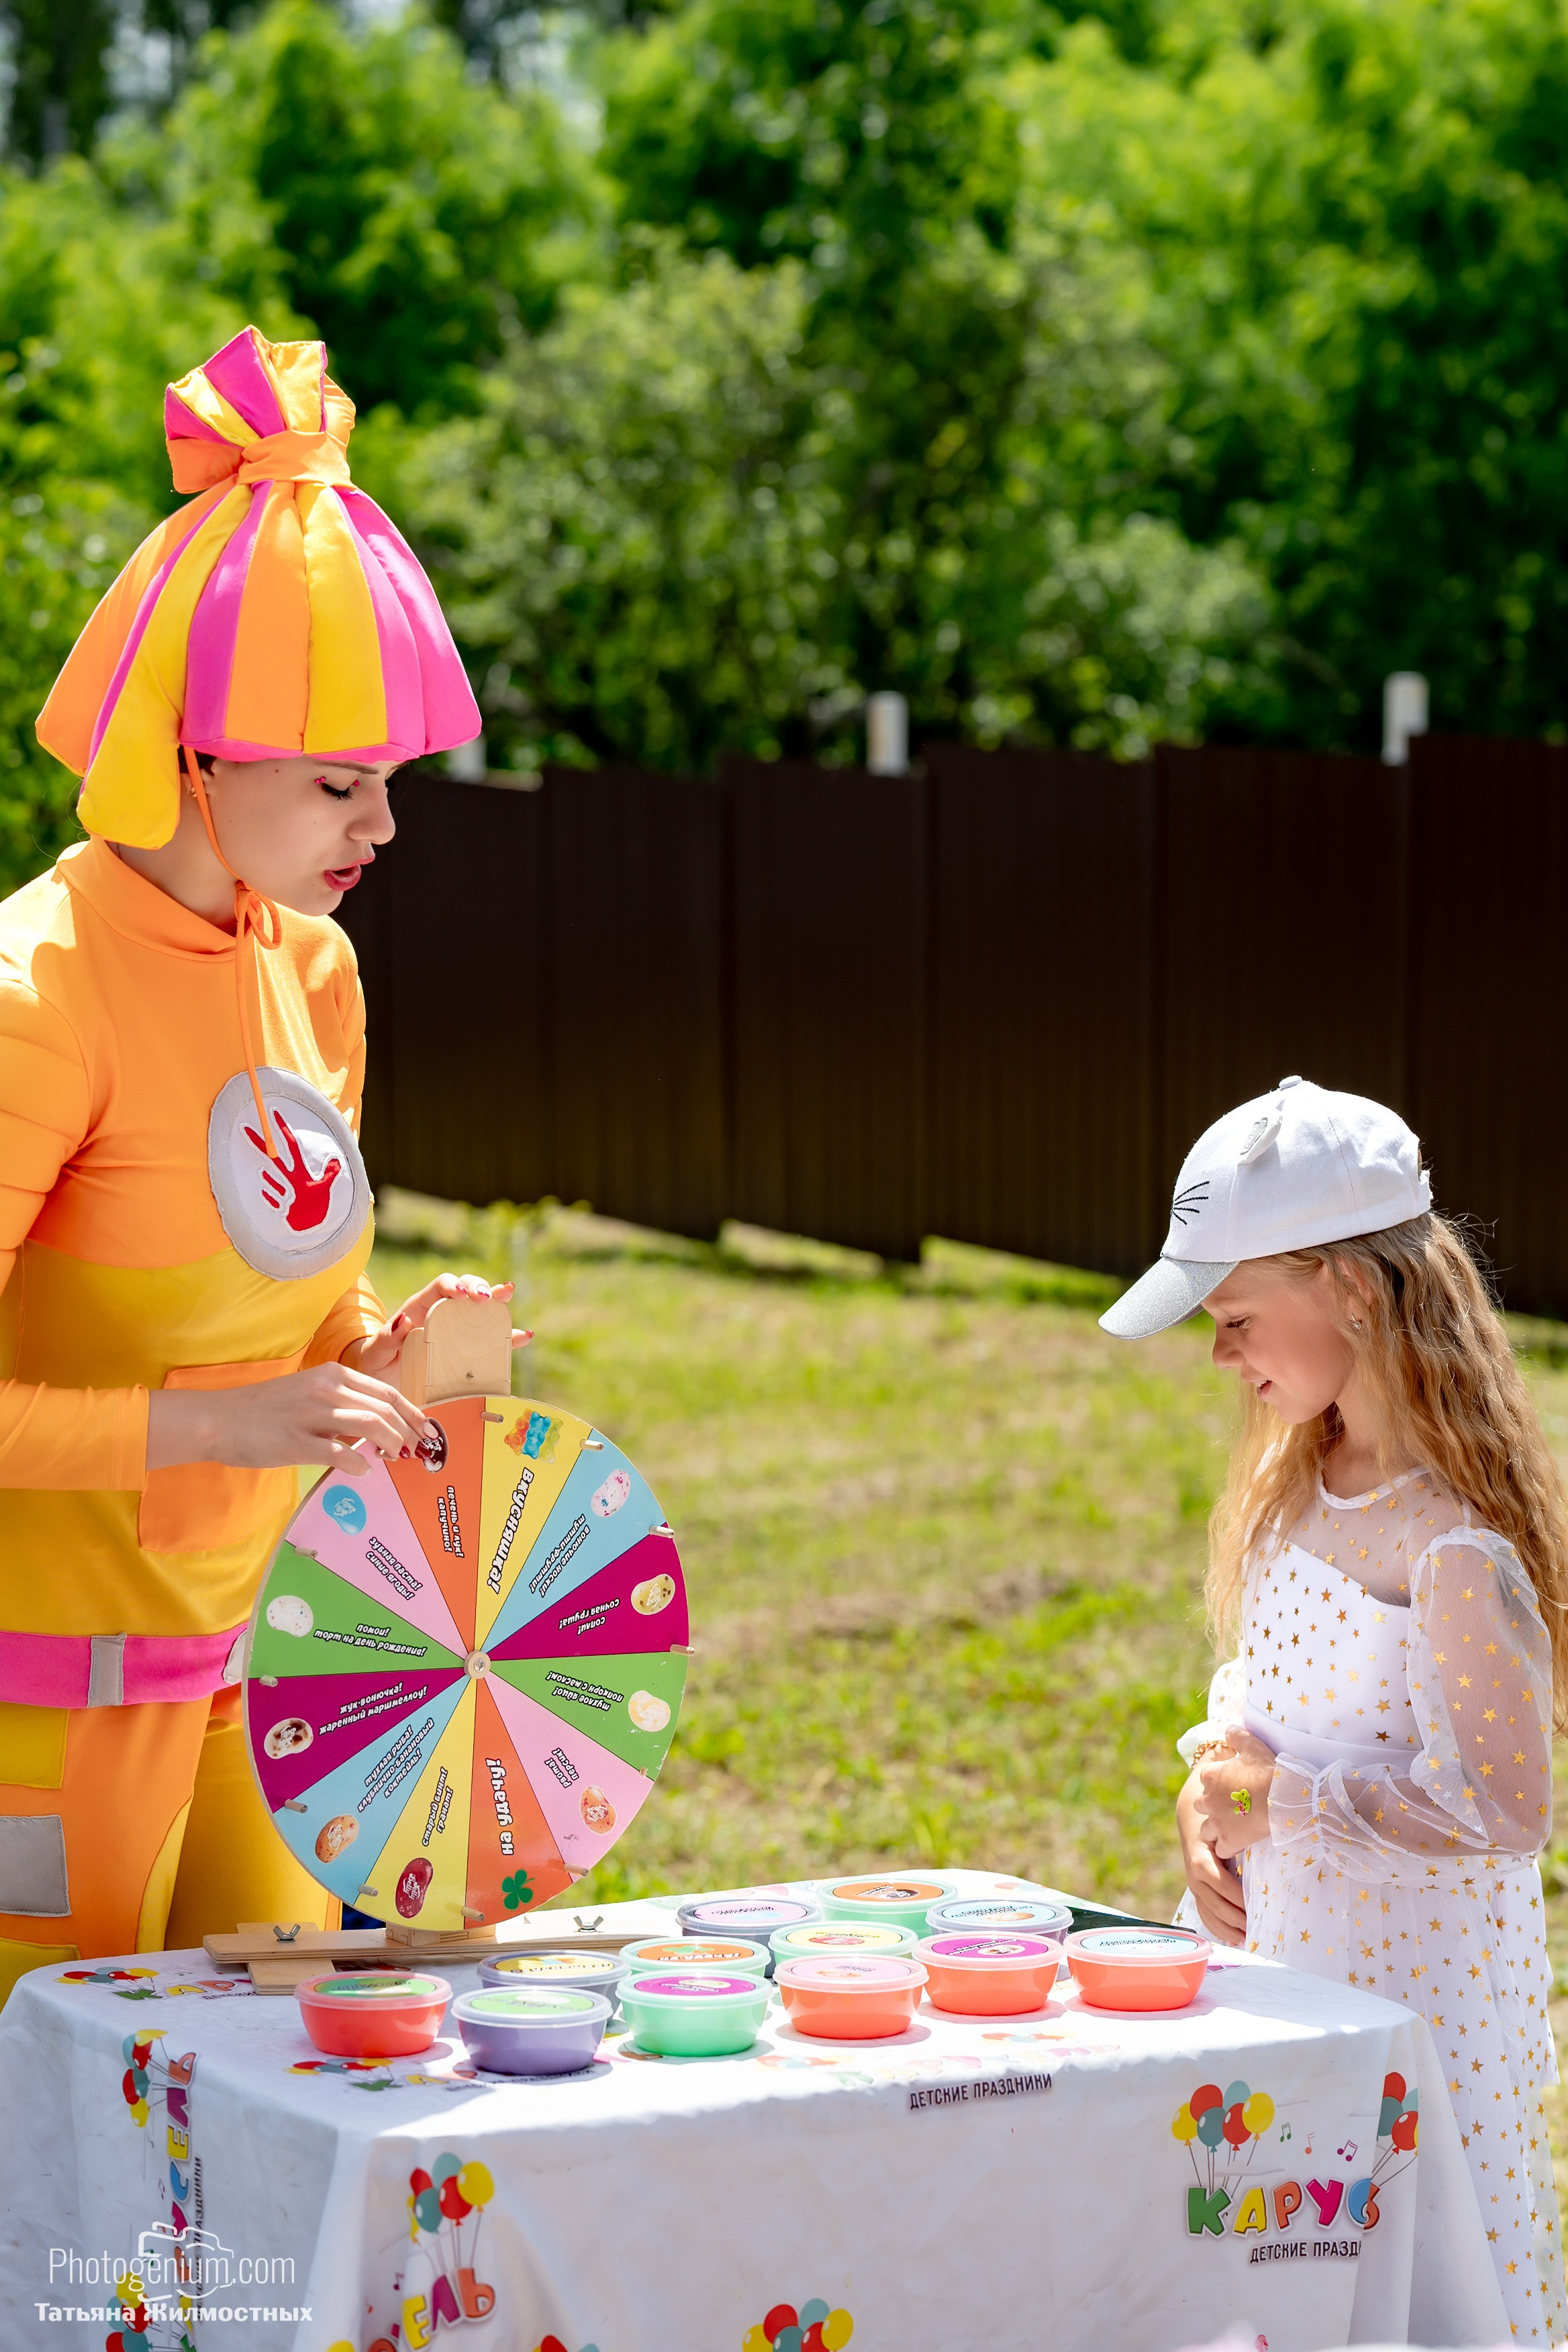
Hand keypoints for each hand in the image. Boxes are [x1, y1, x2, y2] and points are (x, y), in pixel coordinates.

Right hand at [147, 1362, 438, 1473]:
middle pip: (385, 1408)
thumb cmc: (265, 1411)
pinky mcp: (297, 1441)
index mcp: (332, 1375)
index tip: (428, 1431)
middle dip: (409, 1432)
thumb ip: (342, 1407)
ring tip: (394, 1458)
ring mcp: (312, 1414)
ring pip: (371, 1425)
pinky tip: (362, 1470)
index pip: (387, 1392)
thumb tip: (375, 1433)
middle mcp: (326, 1389)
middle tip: (417, 1451)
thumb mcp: (309, 1396)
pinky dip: (358, 1463)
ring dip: (390, 1444)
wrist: (219, 1418)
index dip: (413, 1413)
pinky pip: (340, 1453)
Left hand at [342, 1273, 532, 1380]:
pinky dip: (508, 1337)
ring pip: (481, 1309)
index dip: (452, 1285)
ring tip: (508, 1294)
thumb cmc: (375, 1363)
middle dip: (478, 1286)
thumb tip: (404, 1320)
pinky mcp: (467, 1351)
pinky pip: (491, 1341)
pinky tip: (523, 1336)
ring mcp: (457, 1331)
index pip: (439, 1287)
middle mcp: (441, 1314)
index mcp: (420, 1309)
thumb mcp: (375, 1352)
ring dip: (497, 1300)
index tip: (461, 1294)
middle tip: (486, 1298)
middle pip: (465, 1288)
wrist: (380, 1382)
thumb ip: (387, 1338)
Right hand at [1177, 1775, 1247, 1945]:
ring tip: (1248, 1936)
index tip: (1250, 1904)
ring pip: (1207, 1910)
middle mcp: (1194, 1869)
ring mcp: (1194, 1882)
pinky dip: (1218, 1928)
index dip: (1231, 1892)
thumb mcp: (1225, 1807)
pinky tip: (1235, 1938)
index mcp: (1200, 1850)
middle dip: (1232, 1914)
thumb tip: (1257, 1799)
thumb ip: (1239, 1810)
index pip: (1213, 1876)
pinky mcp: (1199, 1890)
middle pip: (1210, 1899)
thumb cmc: (1217, 1809)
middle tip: (1254, 1925)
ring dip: (1227, 1925)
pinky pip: (1206, 1913)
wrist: (1193, 1812)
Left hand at [1191, 1729, 1275, 1858]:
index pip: (1204, 1779)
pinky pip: (1221, 1849)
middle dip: (1211, 1806)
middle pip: (1200, 1804)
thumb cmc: (1266, 1770)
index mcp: (1210, 1776)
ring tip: (1231, 1828)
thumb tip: (1228, 1728)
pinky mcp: (1228, 1841)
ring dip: (1215, 1829)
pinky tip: (1238, 1845)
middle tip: (1230, 1807)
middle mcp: (1208, 1800)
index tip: (1230, 1785)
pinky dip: (1227, 1848)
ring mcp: (1216, 1822)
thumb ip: (1237, 1735)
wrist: (1281, 1798)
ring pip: (1206, 1829)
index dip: (1216, 1782)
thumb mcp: (1252, 1746)